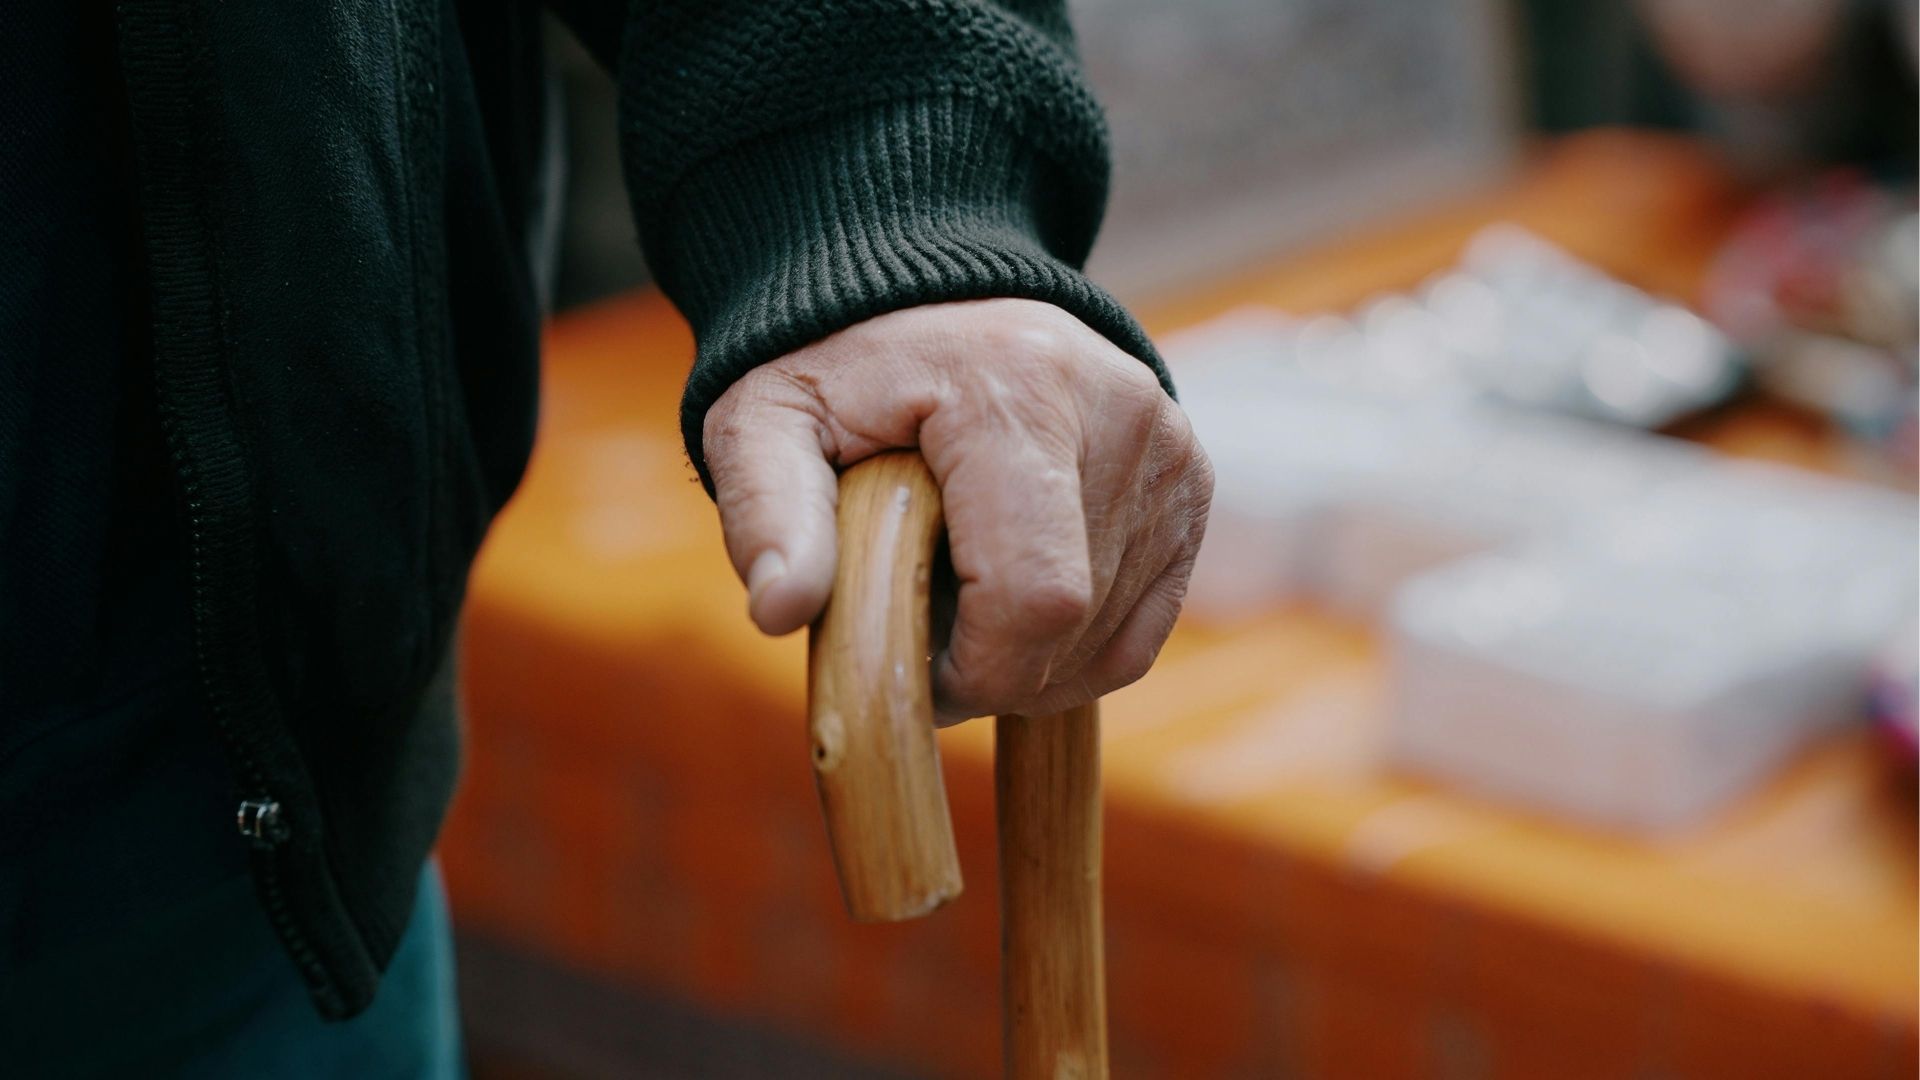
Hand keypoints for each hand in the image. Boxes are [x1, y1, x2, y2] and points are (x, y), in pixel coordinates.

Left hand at [703, 299, 1212, 723]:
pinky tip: (1012, 603)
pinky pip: (1142, 626)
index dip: (971, 671)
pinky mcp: (1189, 483)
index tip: (908, 668)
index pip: (1035, 595)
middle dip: (990, 670)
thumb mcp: (768, 420)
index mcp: (1019, 391)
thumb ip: (769, 510)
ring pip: (1111, 638)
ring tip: (960, 594)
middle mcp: (1120, 413)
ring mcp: (1169, 449)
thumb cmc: (840, 368)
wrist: (928, 292)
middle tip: (921, 632)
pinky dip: (1074, 648)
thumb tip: (780, 611)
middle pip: (1074, 625)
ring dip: (1028, 661)